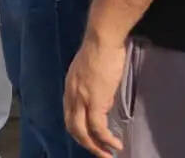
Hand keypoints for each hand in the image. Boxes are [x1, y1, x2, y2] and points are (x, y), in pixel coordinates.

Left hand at [64, 33, 126, 156]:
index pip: (69, 115)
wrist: (102, 39)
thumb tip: (103, 99)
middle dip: (85, 143)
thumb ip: (93, 86)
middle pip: (72, 127)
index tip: (91, 138)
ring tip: (108, 154)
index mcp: (70, 87)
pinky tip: (115, 144)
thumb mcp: (91, 72)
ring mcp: (81, 98)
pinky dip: (106, 139)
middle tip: (100, 152)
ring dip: (95, 147)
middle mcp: (71, 95)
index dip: (79, 130)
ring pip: (82, 131)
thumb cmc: (101, 50)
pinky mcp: (94, 100)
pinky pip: (97, 127)